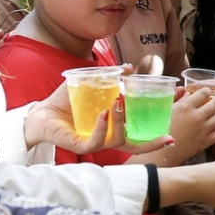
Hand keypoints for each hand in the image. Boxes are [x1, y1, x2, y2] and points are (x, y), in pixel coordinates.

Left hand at [26, 80, 173, 157]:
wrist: (41, 111)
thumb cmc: (67, 101)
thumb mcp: (92, 84)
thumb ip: (111, 77)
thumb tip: (130, 67)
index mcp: (115, 127)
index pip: (141, 132)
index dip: (158, 131)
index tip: (173, 129)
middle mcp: (109, 138)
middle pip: (136, 146)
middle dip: (153, 142)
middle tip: (166, 133)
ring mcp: (96, 143)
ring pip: (118, 141)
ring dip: (121, 122)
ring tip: (118, 103)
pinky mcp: (81, 146)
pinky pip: (96, 141)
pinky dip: (101, 127)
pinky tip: (103, 113)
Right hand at [152, 89, 214, 163]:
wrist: (163, 151)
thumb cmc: (161, 130)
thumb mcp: (168, 111)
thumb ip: (179, 100)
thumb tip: (187, 93)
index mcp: (186, 107)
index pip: (204, 93)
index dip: (206, 91)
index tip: (207, 92)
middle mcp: (197, 117)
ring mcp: (203, 130)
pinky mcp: (206, 141)